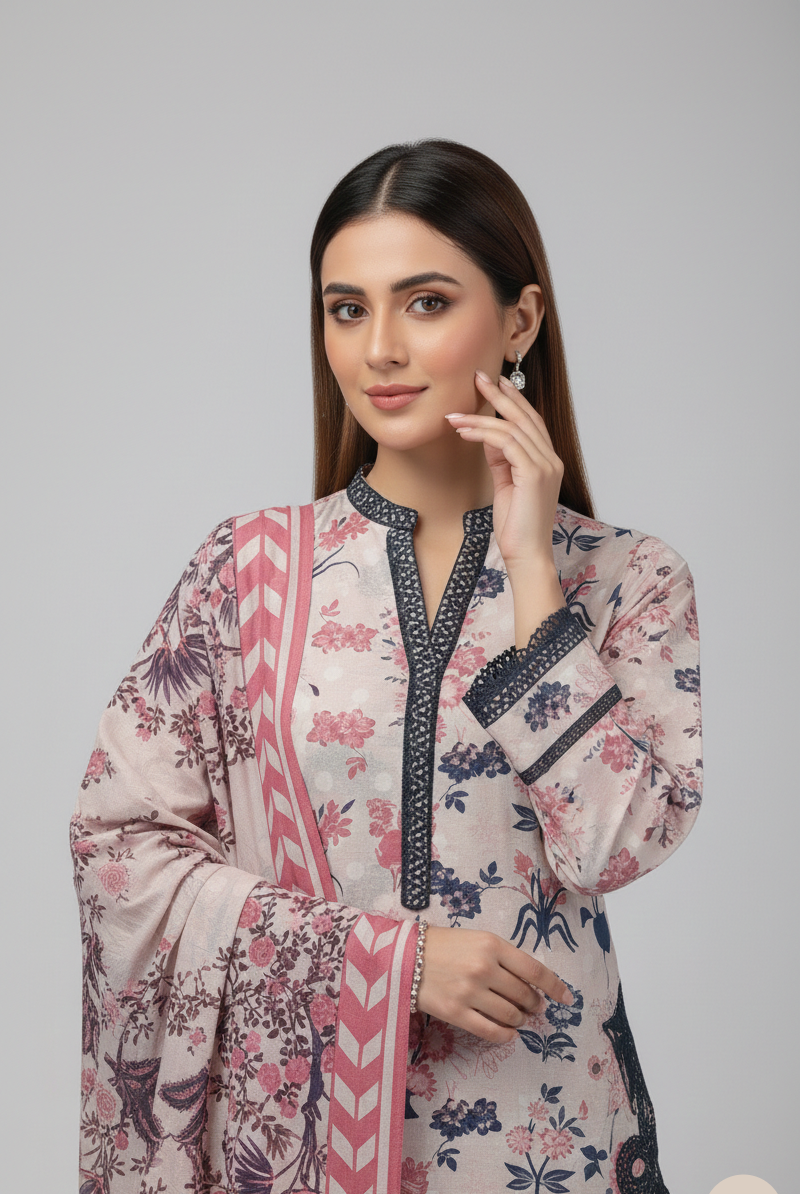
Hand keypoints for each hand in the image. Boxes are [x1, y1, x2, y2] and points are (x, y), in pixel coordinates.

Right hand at [414, 924, 573, 1044]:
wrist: (405, 956)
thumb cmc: (445, 945)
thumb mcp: (478, 940)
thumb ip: (504, 957)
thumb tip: (532, 984)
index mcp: (492, 945)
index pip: (534, 970)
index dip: (554, 986)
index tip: (566, 997)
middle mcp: (484, 968)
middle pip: (524, 995)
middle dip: (534, 1004)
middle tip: (535, 1007)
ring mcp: (470, 992)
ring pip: (510, 1015)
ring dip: (520, 1020)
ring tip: (519, 1018)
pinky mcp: (456, 1012)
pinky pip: (490, 1031)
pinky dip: (505, 1035)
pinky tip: (508, 1033)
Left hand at [446, 371, 566, 645]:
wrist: (526, 555)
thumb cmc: (516, 526)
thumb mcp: (506, 486)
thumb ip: (502, 460)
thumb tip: (488, 438)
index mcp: (547, 461)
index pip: (532, 422)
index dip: (513, 400)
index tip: (495, 384)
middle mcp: (551, 459)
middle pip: (525, 417)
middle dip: (500, 395)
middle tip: (478, 377)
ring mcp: (546, 466)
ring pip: (513, 428)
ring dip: (480, 418)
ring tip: (455, 415)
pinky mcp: (534, 474)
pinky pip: (507, 443)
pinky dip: (483, 434)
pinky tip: (464, 432)